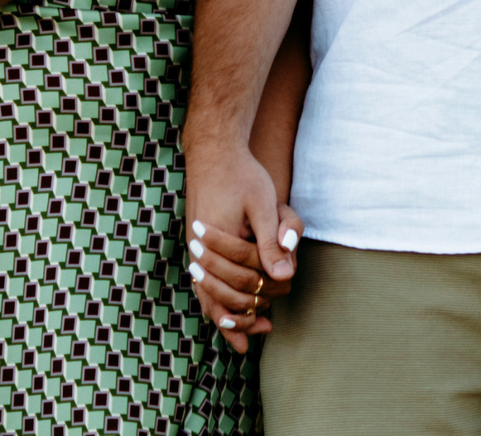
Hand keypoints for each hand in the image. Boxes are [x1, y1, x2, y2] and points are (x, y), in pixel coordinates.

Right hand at [184, 142, 301, 352]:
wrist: (213, 151)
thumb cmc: (242, 174)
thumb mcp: (263, 204)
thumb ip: (272, 241)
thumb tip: (285, 276)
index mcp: (218, 242)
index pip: (241, 285)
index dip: (260, 301)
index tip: (272, 320)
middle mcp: (201, 250)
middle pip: (222, 296)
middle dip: (244, 314)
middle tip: (265, 326)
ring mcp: (195, 249)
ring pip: (206, 295)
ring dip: (227, 315)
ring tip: (249, 330)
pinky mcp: (196, 245)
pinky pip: (201, 282)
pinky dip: (213, 301)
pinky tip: (227, 310)